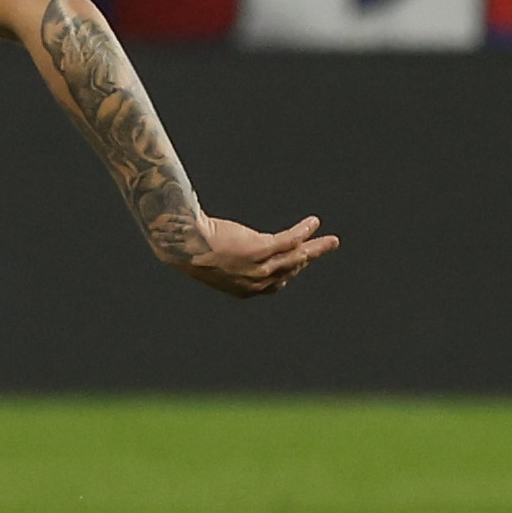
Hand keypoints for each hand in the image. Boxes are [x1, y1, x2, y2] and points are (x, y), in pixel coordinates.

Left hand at [174, 215, 337, 297]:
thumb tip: (238, 251)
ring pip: (295, 257)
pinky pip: (288, 241)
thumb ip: (234, 262)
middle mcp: (254, 282)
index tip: (301, 259)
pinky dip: (303, 232)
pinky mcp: (259, 249)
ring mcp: (258, 267)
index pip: (277, 283)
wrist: (180, 242)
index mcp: (245, 290)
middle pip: (291, 269)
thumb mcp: (217, 261)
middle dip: (310, 257)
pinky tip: (313, 222)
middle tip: (326, 247)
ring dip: (315, 247)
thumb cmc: (191, 248)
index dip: (292, 271)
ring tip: (330, 239)